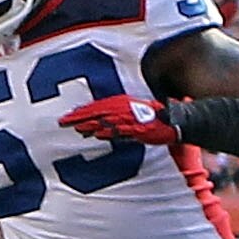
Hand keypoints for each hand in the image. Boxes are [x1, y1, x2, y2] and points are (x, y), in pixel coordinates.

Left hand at [58, 94, 172, 144]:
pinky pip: (122, 130)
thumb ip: (111, 124)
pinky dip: (109, 132)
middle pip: (97, 111)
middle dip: (79, 116)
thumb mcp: (129, 119)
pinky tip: (97, 135)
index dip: (81, 111)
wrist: (174, 122)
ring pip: (106, 120)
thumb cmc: (151, 121)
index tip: (67, 116)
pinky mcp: (139, 129)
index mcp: (122, 103)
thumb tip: (92, 131)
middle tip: (63, 121)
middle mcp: (125, 108)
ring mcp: (132, 118)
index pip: (97, 106)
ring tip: (76, 127)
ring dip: (90, 124)